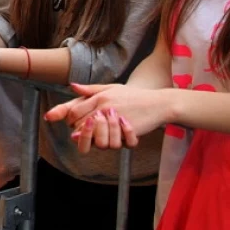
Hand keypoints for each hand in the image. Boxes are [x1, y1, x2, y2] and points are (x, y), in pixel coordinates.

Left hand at [44, 83, 168, 152]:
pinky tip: (117, 137)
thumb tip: (72, 86)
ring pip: (96, 138)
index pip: (74, 112)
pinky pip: (114, 143)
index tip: (76, 123)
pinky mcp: (127, 131)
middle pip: (82, 126)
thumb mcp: (111, 88)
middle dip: (82, 131)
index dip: (71, 120)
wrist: (158, 103)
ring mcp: (116, 120)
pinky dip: (114, 141)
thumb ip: (90, 89)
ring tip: (103, 134)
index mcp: (99, 98)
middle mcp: (105, 108)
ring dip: (98, 139)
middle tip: (89, 131)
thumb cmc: (133, 95)